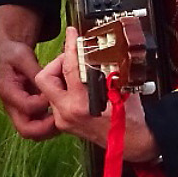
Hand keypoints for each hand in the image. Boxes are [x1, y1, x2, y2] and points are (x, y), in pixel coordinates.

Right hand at [0, 7, 57, 139]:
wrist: (5, 55)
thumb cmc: (14, 54)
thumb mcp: (23, 56)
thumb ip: (35, 72)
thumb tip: (48, 83)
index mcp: (8, 91)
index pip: (26, 107)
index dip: (43, 103)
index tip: (53, 93)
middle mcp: (12, 106)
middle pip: (27, 130)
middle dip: (46, 128)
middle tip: (62, 116)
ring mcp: (19, 112)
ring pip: (34, 133)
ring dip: (50, 129)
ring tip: (64, 116)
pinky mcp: (27, 113)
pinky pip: (39, 127)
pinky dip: (51, 125)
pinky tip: (62, 113)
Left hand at [33, 32, 160, 164]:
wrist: (132, 143)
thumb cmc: (130, 120)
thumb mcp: (122, 89)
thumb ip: (107, 70)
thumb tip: (100, 52)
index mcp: (81, 104)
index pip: (69, 68)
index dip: (71, 47)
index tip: (72, 34)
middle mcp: (67, 112)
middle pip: (45, 78)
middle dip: (56, 64)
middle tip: (71, 59)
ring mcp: (63, 119)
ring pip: (49, 89)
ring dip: (60, 77)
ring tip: (78, 74)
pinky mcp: (64, 124)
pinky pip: (56, 100)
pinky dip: (65, 90)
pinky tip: (79, 88)